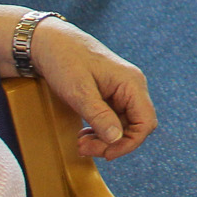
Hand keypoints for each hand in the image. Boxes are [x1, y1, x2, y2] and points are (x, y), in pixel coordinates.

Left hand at [28, 18, 156, 160]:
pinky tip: (85, 134)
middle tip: (85, 149)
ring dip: (105, 139)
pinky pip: (114, 118)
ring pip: (124, 125)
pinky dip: (101, 130)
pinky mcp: (110, 93)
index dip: (129, 143)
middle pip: (136, 126)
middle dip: (114, 143)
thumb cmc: (65, 61)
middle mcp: (132, 86)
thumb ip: (99, 116)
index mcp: (131, 83)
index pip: (145, 122)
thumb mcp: (79, 91)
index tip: (106, 154)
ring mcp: (122, 90)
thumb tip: (116, 139)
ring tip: (82, 144)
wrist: (50, 42)